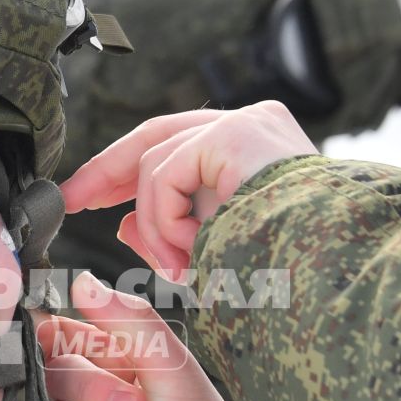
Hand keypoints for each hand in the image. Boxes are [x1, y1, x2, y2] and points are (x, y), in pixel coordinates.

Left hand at [58, 103, 315, 279]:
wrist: (329, 278)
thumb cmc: (286, 277)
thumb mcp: (212, 254)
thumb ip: (169, 235)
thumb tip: (121, 225)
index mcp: (254, 150)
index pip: (175, 145)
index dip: (124, 170)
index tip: (86, 197)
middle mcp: (253, 125)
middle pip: (156, 135)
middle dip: (107, 171)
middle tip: (72, 200)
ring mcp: (246, 123)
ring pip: (157, 163)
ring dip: (155, 223)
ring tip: (178, 267)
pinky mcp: (235, 134)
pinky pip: (166, 173)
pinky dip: (165, 218)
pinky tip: (191, 249)